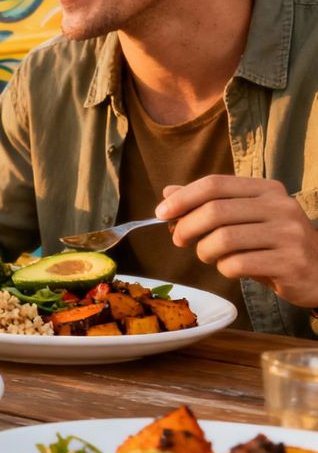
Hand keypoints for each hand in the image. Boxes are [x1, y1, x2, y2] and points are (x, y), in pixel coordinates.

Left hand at [156, 175, 317, 306]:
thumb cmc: (274, 244)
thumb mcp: (245, 218)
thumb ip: (210, 204)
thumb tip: (168, 192)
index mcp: (267, 190)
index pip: (215, 184)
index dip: (183, 198)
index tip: (161, 213)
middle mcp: (280, 207)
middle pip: (215, 211)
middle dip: (186, 227)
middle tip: (179, 240)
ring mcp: (288, 235)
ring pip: (224, 239)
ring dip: (204, 251)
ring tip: (207, 255)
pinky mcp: (290, 263)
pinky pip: (238, 264)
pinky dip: (224, 269)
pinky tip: (230, 268)